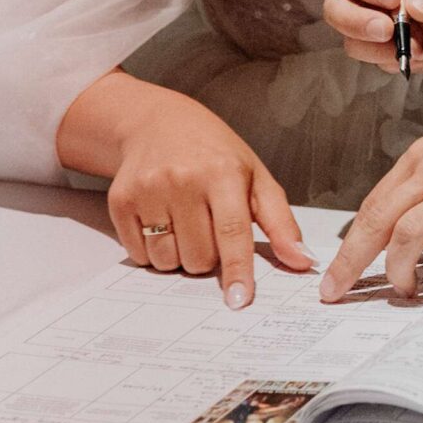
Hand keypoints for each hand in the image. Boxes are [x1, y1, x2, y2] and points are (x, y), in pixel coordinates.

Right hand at [105, 92, 312, 306]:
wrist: (156, 122)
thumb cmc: (213, 153)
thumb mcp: (255, 176)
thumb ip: (280, 221)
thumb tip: (302, 261)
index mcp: (222, 172)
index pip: (232, 231)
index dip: (238, 270)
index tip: (239, 300)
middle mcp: (182, 180)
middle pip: (199, 256)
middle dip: (208, 256)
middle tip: (208, 227)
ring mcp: (147, 190)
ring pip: (167, 261)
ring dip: (179, 256)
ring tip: (184, 224)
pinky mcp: (120, 201)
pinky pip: (140, 255)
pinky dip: (153, 251)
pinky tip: (161, 221)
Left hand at [320, 106, 422, 300]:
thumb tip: (399, 228)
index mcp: (422, 158)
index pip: (373, 205)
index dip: (349, 243)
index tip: (335, 272)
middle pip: (377, 221)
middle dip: (352, 262)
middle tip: (338, 291)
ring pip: (406, 234)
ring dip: (398, 270)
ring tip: (405, 290)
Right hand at [323, 0, 422, 72]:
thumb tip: (417, 8)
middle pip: (336, 7)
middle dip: (356, 22)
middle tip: (388, 29)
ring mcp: (375, 22)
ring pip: (352, 40)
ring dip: (379, 47)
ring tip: (416, 43)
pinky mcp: (386, 49)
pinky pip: (378, 60)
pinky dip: (398, 60)